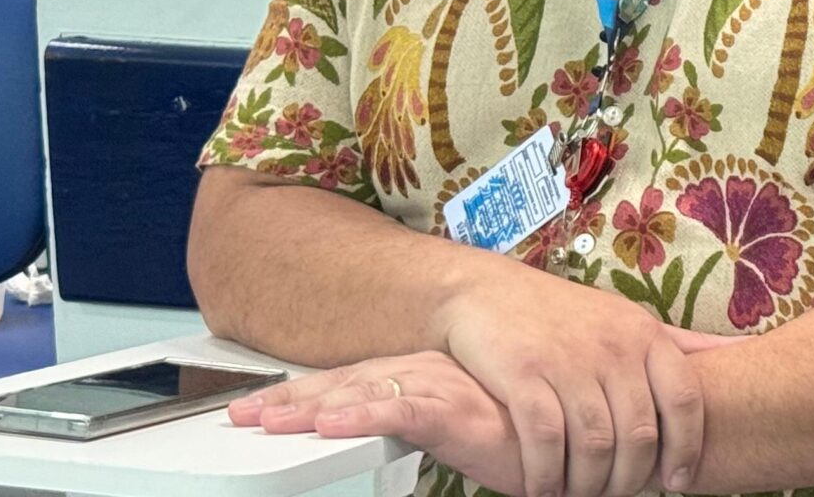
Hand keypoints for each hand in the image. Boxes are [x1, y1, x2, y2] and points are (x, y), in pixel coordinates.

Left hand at [232, 353, 530, 496]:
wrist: (574, 441)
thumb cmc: (528, 433)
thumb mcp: (465, 424)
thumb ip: (427, 417)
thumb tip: (389, 422)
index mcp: (428, 373)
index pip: (352, 381)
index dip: (303, 394)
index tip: (258, 407)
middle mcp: (429, 373)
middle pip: (344, 385)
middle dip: (289, 400)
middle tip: (239, 415)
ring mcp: (442, 389)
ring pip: (362, 396)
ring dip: (311, 410)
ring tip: (266, 424)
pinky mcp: (457, 414)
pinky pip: (399, 415)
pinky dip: (362, 417)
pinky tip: (329, 425)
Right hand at [429, 273, 707, 496]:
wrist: (481, 292)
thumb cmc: (562, 316)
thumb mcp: (627, 320)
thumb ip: (680, 343)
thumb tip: (741, 351)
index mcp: (645, 335)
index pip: (685, 400)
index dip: (686, 448)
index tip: (677, 483)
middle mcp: (613, 346)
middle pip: (640, 433)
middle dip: (631, 479)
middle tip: (616, 496)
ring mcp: (568, 359)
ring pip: (596, 444)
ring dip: (589, 484)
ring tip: (580, 496)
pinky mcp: (523, 373)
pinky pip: (546, 440)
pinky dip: (547, 476)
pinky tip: (544, 490)